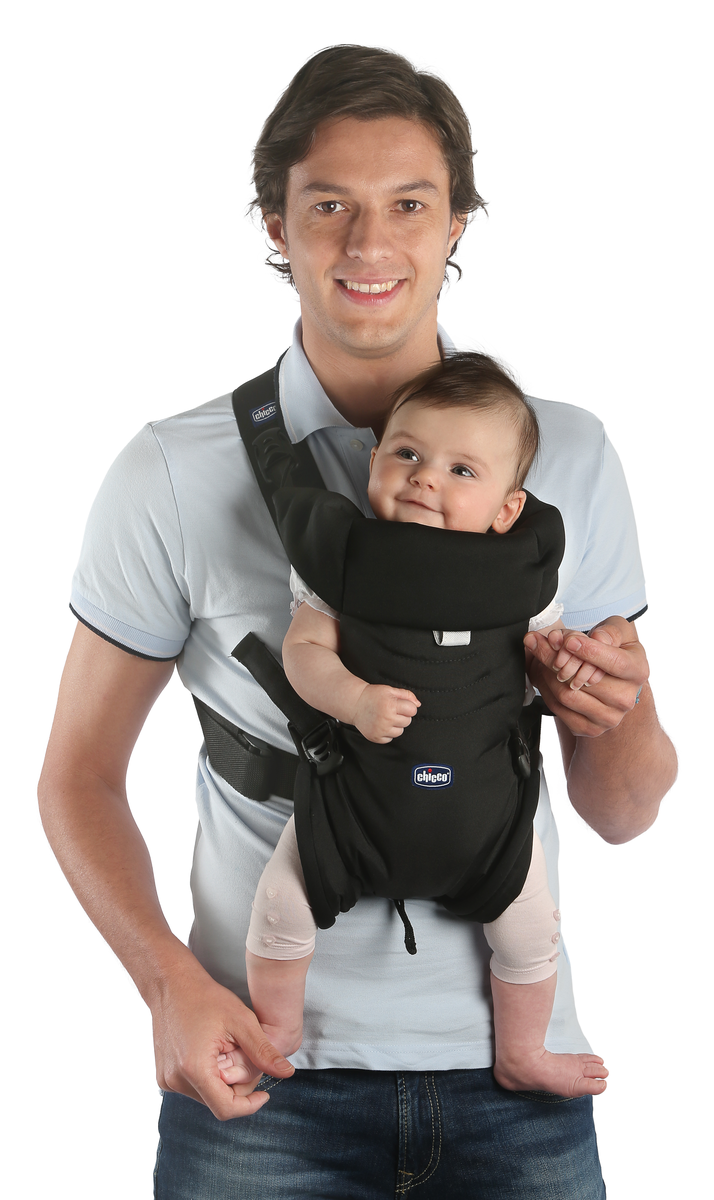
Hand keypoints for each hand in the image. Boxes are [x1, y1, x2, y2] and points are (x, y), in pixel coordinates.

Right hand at [151, 953, 294, 1119]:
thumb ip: (264, 1052)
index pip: (226, 1109)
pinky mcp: (164, 1076)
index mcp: (194, 1069)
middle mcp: (175, 1080)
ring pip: (206, 1096)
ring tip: (227, 1051)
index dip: (250, 1106)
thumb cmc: (205, 997)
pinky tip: (213, 1053)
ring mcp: (167, 1080)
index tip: (265, 1093)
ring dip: (223, 1082)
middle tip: (245, 1058)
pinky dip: (209, 1077)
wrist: (171, 984)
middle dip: (238, 1088)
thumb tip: (288, 1073)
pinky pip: (194, 1088)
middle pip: (217, 1102)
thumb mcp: (241, 1021)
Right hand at [352, 684, 419, 742]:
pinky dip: (388, 732)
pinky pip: (390, 738)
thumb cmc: (372, 695)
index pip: (412, 710)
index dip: (408, 706)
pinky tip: (381, 724)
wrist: (355, 703)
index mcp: (390, 705)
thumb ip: (407, 695)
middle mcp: (386, 718)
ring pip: (400, 731)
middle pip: (407, 721)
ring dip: (396, 725)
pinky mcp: (376, 737)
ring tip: (386, 717)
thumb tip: (418, 704)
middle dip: (402, 715)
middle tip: (391, 710)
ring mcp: (381, 729)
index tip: (400, 704)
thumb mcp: (390, 690)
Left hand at [524, 616, 648, 737]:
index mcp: (638, 671)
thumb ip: (610, 631)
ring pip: (566, 694)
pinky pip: (558, 708)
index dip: (590, 652)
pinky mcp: (589, 728)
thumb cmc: (613, 651)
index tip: (568, 641)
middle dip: (554, 657)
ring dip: (545, 672)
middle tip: (537, 641)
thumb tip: (597, 639)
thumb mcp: (618, 632)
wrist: (611, 683)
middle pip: (582, 679)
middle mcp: (625, 699)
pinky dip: (545, 689)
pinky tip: (544, 675)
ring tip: (541, 656)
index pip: (615, 663)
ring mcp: (608, 717)